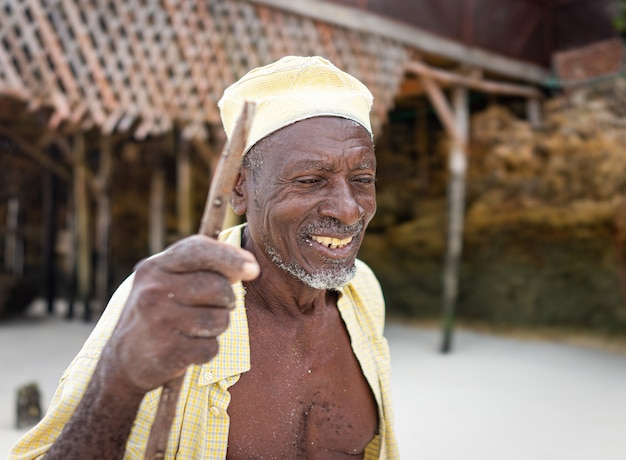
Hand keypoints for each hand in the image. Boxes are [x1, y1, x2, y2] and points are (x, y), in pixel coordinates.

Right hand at [100, 235, 258, 394]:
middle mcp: (153, 290)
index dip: (231, 257)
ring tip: (197, 329)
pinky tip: (188, 348)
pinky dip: (207, 351)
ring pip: (220, 319)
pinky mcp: (165, 351)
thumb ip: (201, 267)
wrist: (123, 361)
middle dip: (227, 299)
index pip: (199, 250)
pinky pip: (211, 348)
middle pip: (218, 286)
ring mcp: (157, 321)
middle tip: (213, 307)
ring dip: (218, 327)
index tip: (252, 269)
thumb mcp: (167, 281)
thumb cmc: (159, 314)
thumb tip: (250, 266)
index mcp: (154, 267)